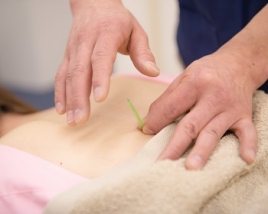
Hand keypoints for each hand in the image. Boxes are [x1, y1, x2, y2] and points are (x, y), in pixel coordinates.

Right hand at [54, 0, 158, 125]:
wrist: (93, 4)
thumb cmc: (117, 20)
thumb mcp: (136, 31)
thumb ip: (143, 52)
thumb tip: (152, 72)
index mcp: (106, 34)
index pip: (100, 57)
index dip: (99, 78)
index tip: (100, 99)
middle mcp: (86, 42)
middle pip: (80, 71)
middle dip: (79, 97)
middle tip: (81, 119)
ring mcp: (74, 50)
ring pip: (68, 75)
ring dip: (69, 99)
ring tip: (72, 120)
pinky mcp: (67, 56)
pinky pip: (60, 75)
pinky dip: (59, 93)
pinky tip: (62, 109)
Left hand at [142, 51, 259, 169]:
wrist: (238, 63)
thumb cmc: (206, 72)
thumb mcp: (184, 77)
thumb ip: (167, 98)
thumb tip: (149, 120)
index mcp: (195, 84)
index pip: (172, 106)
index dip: (157, 121)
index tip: (145, 132)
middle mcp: (213, 96)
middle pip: (191, 124)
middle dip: (175, 145)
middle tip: (162, 162)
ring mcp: (229, 108)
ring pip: (213, 132)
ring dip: (202, 151)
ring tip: (191, 167)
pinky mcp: (244, 115)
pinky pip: (248, 132)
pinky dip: (248, 145)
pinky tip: (245, 160)